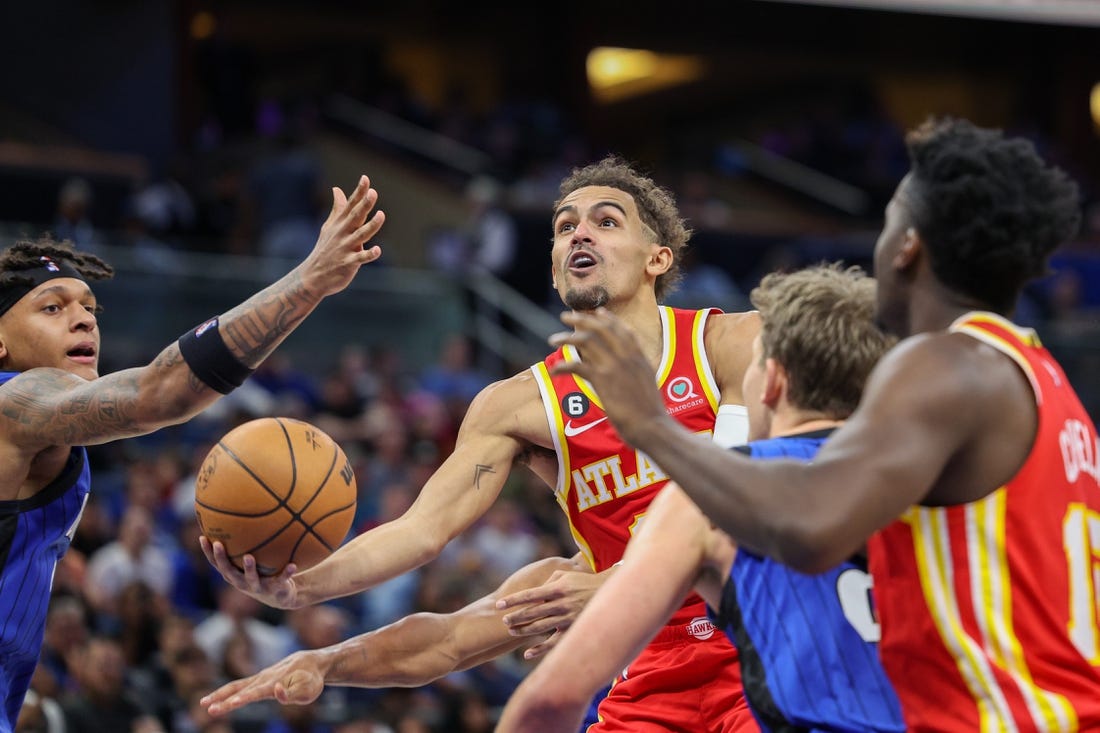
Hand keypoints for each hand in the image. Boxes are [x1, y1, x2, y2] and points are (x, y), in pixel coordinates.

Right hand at [199, 536, 300, 609]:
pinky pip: (281, 580)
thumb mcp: (251, 559)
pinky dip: (286, 573)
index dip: (208, 552)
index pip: (216, 564)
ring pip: (251, 578)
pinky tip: (293, 565)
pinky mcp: (275, 589)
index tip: (203, 537)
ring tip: (249, 557)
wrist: (279, 595)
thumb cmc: (261, 572)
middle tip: (219, 544)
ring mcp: (258, 587)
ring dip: (249, 568)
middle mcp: (242, 582)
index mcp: (233, 575)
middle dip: (222, 558)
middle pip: (228, 572)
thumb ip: (244, 544)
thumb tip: (238, 515)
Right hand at [201, 650, 325, 716]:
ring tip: (203, 704)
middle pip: (240, 689)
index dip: (244, 699)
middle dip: (224, 700)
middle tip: (209, 709)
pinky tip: (214, 700)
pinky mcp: (258, 679)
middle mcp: (264, 678)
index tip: (231, 704)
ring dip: (220, 695)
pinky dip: (226, 692)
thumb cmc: (311, 680)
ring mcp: (260, 677)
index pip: (256, 692)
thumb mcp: (308, 691)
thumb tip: (276, 692)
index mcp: (275, 682)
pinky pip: (239, 685)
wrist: (311, 663)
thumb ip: (291, 694)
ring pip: (236, 685)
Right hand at [299, 175, 385, 296]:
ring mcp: (345, 248)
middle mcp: (343, 233)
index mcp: (340, 224)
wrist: (313, 276)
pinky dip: (369, 254)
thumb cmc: (324, 250)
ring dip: (371, 225)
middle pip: (355, 216)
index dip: (358, 192)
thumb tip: (337, 189)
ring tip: (381, 215)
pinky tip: (377, 250)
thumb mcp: (329, 227)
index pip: (350, 205)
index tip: (365, 178)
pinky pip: (360, 258)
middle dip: (364, 205)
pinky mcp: (348, 263)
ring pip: (361, 235)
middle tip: (373, 192)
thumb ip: (337, 208)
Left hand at [495, 567, 607, 658]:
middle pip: (531, 613)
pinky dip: (540, 650)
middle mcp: (560, 604)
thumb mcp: (565, 575)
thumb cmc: (582, 581)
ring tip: (512, 631)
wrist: (608, 593)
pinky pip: (554, 643)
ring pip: (539, 628)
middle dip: (515, 617)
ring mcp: (567, 619)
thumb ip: (547, 582)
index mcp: (557, 588)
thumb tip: (533, 595)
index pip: (529, 595)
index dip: (513, 601)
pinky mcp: (572, 631)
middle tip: (504, 620)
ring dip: (523, 631)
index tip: (499, 605)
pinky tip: (527, 654)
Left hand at [548, 309, 669, 442]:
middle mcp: (626, 356)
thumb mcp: (648, 384)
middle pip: (601, 328)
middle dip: (581, 319)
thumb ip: (637, 372)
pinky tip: (555, 370)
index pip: (622, 329)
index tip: (597, 311)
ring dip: (567, 338)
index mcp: (639, 357)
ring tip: (553, 339)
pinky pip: (577, 365)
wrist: (653, 426)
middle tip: (566, 316)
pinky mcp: (602, 379)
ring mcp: (614, 366)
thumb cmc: (651, 412)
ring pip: (586, 341)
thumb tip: (631, 373)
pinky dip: (563, 366)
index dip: (608, 319)